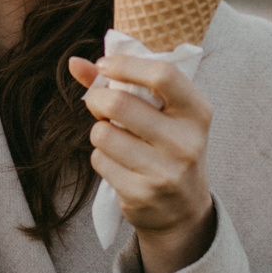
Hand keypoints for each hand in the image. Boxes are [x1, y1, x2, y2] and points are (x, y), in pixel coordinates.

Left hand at [69, 52, 215, 272]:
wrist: (185, 210)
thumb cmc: (168, 147)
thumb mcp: (162, 114)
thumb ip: (122, 83)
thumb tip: (74, 62)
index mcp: (197, 112)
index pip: (163, 74)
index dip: (125, 64)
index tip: (104, 65)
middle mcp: (186, 142)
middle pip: (119, 103)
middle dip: (97, 99)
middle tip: (98, 103)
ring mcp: (165, 171)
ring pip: (103, 134)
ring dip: (99, 132)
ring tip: (114, 138)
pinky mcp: (142, 194)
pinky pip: (100, 161)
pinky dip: (100, 157)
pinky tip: (119, 164)